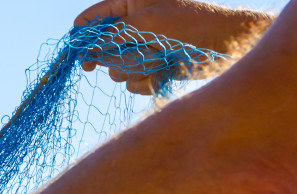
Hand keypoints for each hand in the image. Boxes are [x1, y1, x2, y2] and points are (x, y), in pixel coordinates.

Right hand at [75, 0, 272, 93]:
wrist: (224, 45)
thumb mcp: (146, 22)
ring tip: (156, 59)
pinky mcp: (152, 70)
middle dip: (109, 56)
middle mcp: (134, 28)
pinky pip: (133, 83)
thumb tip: (89, 50)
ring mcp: (143, 50)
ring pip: (117, 69)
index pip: (95, 16)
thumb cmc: (189, 24)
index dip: (81, 33)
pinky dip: (145, 80)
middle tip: (93, 65)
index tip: (73, 50)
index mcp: (131, 4)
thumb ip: (113, 34)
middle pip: (101, 48)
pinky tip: (163, 72)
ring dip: (132, 68)